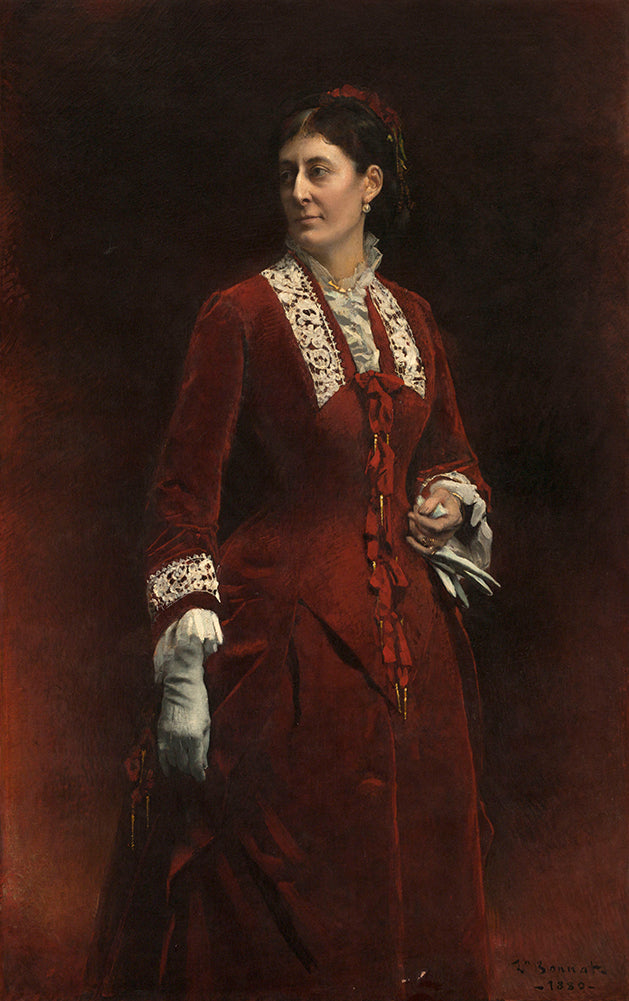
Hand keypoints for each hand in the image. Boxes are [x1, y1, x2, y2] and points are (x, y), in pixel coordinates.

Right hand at [157, 631, 210, 782]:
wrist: (182, 686)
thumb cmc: (199, 704)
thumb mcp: (206, 724)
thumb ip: (204, 746)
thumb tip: (203, 765)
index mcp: (195, 736)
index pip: (196, 764)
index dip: (199, 774)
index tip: (201, 779)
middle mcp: (180, 738)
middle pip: (184, 764)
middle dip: (190, 770)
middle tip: (194, 770)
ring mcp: (169, 735)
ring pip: (173, 760)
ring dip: (179, 766)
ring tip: (185, 767)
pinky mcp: (161, 731)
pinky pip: (161, 752)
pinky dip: (165, 763)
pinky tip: (168, 771)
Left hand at [406, 487, 463, 555]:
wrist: (448, 504)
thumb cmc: (444, 498)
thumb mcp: (440, 493)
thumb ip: (432, 501)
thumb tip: (421, 512)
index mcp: (454, 519)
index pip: (436, 526)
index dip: (422, 521)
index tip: (412, 513)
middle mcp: (450, 532)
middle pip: (430, 534)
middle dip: (417, 522)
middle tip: (413, 510)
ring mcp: (444, 539)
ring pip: (427, 542)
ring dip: (415, 530)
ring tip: (412, 517)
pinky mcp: (438, 542)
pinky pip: (427, 550)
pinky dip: (416, 546)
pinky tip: (408, 538)